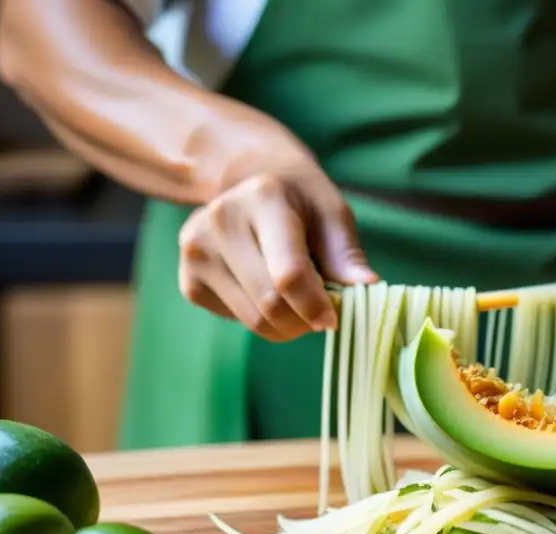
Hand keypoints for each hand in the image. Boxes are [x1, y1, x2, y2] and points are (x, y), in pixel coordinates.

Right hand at [177, 155, 377, 340]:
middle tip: (321, 317)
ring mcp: (196, 251)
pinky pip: (234, 320)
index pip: (289, 274)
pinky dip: (259, 319)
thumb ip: (347, 253)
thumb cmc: (301, 202)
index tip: (334, 318)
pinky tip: (265, 292)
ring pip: (252, 319)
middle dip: (304, 321)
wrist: (252, 184)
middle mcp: (220, 220)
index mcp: (262, 198)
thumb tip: (367, 288)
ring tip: (299, 306)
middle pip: (270, 303)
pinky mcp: (188, 280)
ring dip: (285, 326)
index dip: (316, 306)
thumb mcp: (332, 214)